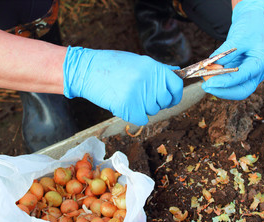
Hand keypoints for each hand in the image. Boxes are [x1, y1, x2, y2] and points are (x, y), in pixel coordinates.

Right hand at [63, 48, 182, 125]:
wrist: (86, 70)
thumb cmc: (112, 65)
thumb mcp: (138, 61)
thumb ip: (158, 69)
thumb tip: (177, 72)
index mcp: (153, 67)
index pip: (176, 86)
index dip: (175, 95)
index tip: (170, 99)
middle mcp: (148, 80)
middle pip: (164, 101)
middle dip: (156, 103)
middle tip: (140, 96)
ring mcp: (138, 93)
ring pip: (152, 111)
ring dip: (142, 108)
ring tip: (128, 96)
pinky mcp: (128, 106)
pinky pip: (141, 119)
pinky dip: (134, 116)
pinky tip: (124, 105)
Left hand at [202, 0, 263, 99]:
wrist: (255, 22)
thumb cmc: (250, 26)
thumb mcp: (239, 35)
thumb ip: (226, 51)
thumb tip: (211, 64)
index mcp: (262, 62)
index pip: (243, 76)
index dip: (226, 82)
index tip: (209, 83)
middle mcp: (258, 72)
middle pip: (242, 91)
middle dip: (223, 91)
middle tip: (206, 86)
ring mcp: (251, 75)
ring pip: (236, 90)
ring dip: (219, 88)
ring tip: (204, 78)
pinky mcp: (242, 75)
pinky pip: (231, 83)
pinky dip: (219, 81)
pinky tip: (208, 75)